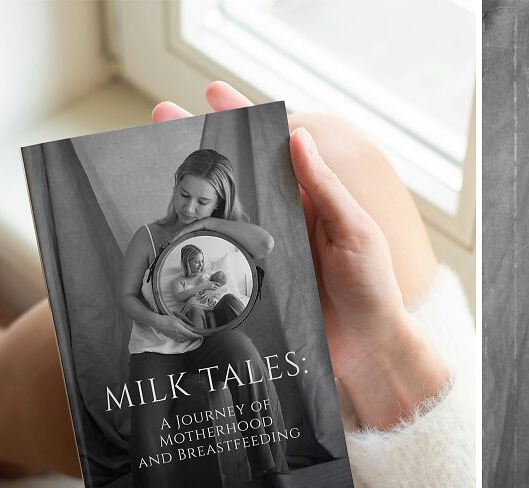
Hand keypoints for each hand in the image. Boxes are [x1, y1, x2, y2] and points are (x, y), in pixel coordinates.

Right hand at [153, 82, 448, 428]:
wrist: (368, 353)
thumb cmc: (373, 290)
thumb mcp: (354, 232)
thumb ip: (326, 187)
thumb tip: (298, 137)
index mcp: (314, 201)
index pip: (275, 150)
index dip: (245, 120)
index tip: (214, 93)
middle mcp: (287, 222)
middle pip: (238, 176)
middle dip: (199, 146)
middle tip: (161, 115)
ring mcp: (268, 254)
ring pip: (222, 215)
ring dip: (188, 193)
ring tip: (155, 167)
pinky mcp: (256, 287)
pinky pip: (220, 260)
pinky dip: (194, 244)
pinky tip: (167, 232)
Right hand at [153, 314, 200, 340]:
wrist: (157, 322)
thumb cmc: (167, 318)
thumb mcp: (178, 319)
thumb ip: (186, 324)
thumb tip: (193, 327)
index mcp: (180, 329)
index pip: (191, 335)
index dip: (196, 336)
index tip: (201, 336)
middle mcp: (178, 335)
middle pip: (188, 338)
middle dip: (194, 337)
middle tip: (199, 335)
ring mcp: (174, 337)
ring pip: (184, 339)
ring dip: (189, 338)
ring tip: (193, 335)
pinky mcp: (171, 337)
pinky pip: (180, 339)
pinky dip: (184, 338)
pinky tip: (185, 336)